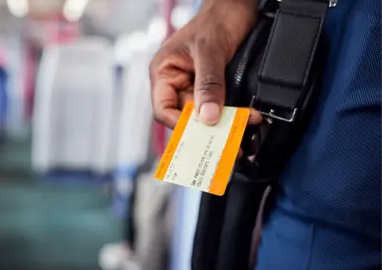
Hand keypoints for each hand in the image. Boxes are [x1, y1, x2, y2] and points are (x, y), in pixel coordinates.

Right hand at [150, 0, 261, 128]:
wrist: (238, 7)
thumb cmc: (216, 18)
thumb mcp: (209, 50)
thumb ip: (208, 83)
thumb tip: (208, 116)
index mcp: (164, 72)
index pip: (163, 109)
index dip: (179, 125)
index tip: (200, 134)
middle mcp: (177, 82)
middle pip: (187, 117)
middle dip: (207, 129)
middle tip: (227, 141)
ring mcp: (196, 86)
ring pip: (206, 115)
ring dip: (224, 124)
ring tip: (242, 131)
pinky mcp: (214, 88)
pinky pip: (220, 107)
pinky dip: (233, 115)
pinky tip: (246, 119)